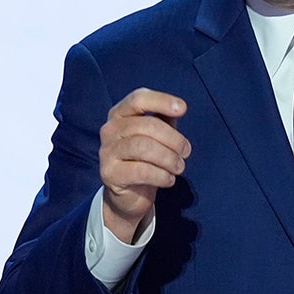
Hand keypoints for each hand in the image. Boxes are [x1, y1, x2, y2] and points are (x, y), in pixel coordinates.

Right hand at [98, 88, 190, 243]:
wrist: (131, 194)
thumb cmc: (146, 158)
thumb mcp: (157, 135)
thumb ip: (165, 119)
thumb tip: (179, 108)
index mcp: (120, 114)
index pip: (138, 98)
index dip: (161, 100)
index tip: (183, 109)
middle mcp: (110, 130)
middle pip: (146, 125)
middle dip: (173, 138)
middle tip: (186, 151)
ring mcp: (107, 152)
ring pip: (143, 147)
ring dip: (168, 158)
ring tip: (180, 167)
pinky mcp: (109, 174)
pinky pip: (141, 171)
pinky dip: (161, 175)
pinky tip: (169, 179)